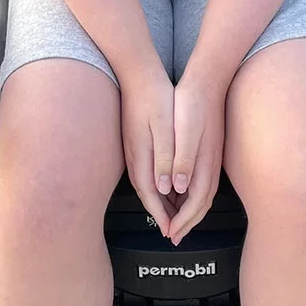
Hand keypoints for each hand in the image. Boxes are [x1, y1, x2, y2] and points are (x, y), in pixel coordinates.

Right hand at [120, 65, 182, 238]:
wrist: (139, 74)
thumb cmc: (155, 97)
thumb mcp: (163, 128)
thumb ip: (165, 158)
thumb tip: (166, 189)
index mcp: (141, 156)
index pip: (151, 196)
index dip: (162, 216)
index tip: (171, 232)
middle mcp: (134, 157)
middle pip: (147, 194)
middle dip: (160, 214)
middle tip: (173, 230)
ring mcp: (133, 149)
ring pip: (146, 184)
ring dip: (158, 201)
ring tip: (172, 212)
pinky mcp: (135, 141)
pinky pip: (145, 171)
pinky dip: (156, 184)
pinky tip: (165, 183)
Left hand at [165, 73, 227, 245]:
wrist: (208, 80)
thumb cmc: (193, 103)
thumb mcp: (184, 131)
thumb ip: (182, 160)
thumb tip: (180, 188)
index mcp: (205, 162)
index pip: (195, 203)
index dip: (183, 221)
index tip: (170, 233)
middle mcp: (212, 164)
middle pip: (202, 203)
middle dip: (187, 222)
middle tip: (173, 235)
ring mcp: (213, 157)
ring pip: (204, 193)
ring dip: (191, 210)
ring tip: (177, 219)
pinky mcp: (211, 149)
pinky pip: (203, 181)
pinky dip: (193, 194)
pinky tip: (183, 190)